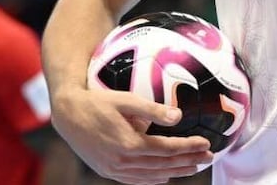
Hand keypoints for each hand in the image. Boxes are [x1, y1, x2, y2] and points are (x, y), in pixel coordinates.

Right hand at [51, 85, 212, 184]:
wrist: (67, 114)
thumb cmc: (97, 103)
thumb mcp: (126, 100)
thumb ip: (152, 110)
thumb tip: (178, 117)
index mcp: (129, 143)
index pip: (167, 149)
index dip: (189, 147)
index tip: (206, 143)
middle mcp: (123, 161)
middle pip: (163, 165)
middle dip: (188, 161)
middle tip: (208, 157)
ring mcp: (114, 170)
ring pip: (151, 176)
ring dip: (175, 172)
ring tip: (193, 167)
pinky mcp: (108, 171)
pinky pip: (136, 180)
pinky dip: (154, 180)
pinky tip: (165, 176)